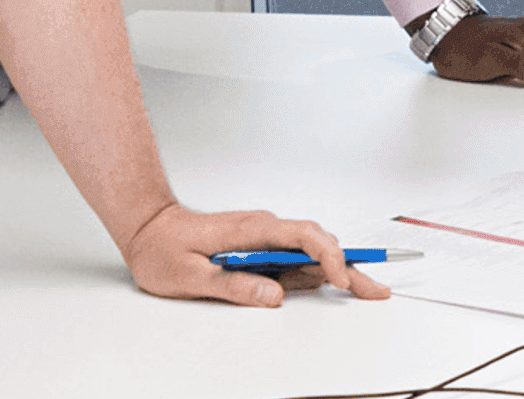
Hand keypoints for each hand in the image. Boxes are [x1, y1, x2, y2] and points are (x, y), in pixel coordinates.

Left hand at [119, 203, 393, 307]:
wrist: (147, 227)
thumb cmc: (162, 248)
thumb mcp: (191, 276)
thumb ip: (234, 286)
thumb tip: (274, 295)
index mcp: (252, 230)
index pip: (304, 237)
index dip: (330, 257)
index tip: (342, 280)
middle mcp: (264, 227)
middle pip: (319, 243)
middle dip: (350, 267)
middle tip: (376, 290)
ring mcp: (264, 236)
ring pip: (312, 250)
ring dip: (339, 269)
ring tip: (365, 289)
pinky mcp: (260, 245)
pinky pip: (295, 257)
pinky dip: (318, 270)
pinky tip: (333, 283)